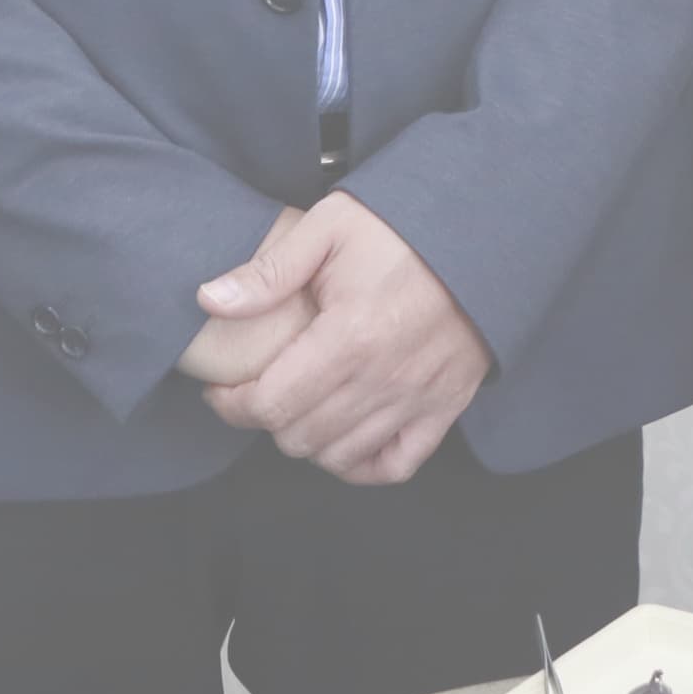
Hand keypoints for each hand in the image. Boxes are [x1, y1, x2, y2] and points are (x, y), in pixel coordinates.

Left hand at [194, 192, 490, 485]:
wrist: (482, 235)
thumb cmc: (401, 230)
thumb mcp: (329, 228)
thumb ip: (269, 271)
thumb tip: (210, 300)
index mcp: (349, 337)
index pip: (270, 404)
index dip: (231, 404)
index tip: (220, 388)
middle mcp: (383, 380)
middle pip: (298, 437)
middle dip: (265, 419)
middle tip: (259, 391)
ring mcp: (417, 400)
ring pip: (338, 456)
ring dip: (307, 439)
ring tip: (298, 407)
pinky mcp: (444, 409)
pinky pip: (394, 466)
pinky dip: (361, 464)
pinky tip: (343, 439)